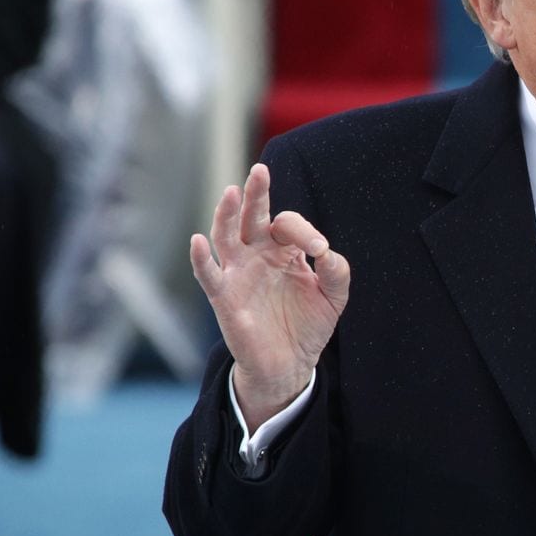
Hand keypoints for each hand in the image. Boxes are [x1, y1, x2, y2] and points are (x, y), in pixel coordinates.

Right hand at [190, 163, 349, 432]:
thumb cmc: (309, 325)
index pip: (288, 224)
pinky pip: (209, 274)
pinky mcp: (224, 297)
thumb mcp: (334, 296)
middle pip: (252, 217)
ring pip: (226, 237)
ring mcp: (239, 274)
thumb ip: (337, 271)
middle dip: (255, 194)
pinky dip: (201, 258)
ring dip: (226, 215)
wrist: (290, 365)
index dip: (305, 231)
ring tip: (231, 192)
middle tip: (260, 171)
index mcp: (284, 250)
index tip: (321, 249)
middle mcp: (258, 255)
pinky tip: (198, 240)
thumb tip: (327, 250)